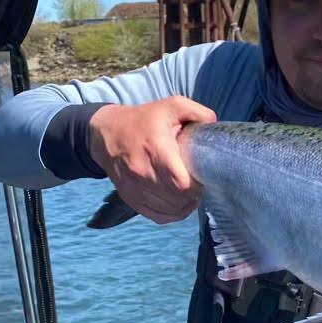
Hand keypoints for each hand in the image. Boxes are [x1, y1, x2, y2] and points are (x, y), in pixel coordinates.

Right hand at [88, 95, 216, 223]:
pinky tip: (179, 202)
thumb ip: (197, 112)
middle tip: (197, 182)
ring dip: (184, 204)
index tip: (202, 175)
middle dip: (193, 194)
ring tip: (188, 191)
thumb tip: (214, 125)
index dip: (197, 185)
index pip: (181, 183)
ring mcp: (134, 189)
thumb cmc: (144, 120)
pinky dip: (173, 214)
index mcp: (156, 150)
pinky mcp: (130, 199)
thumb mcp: (171, 106)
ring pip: (169, 210)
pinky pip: (158, 217)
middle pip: (177, 199)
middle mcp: (143, 173)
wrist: (107, 133)